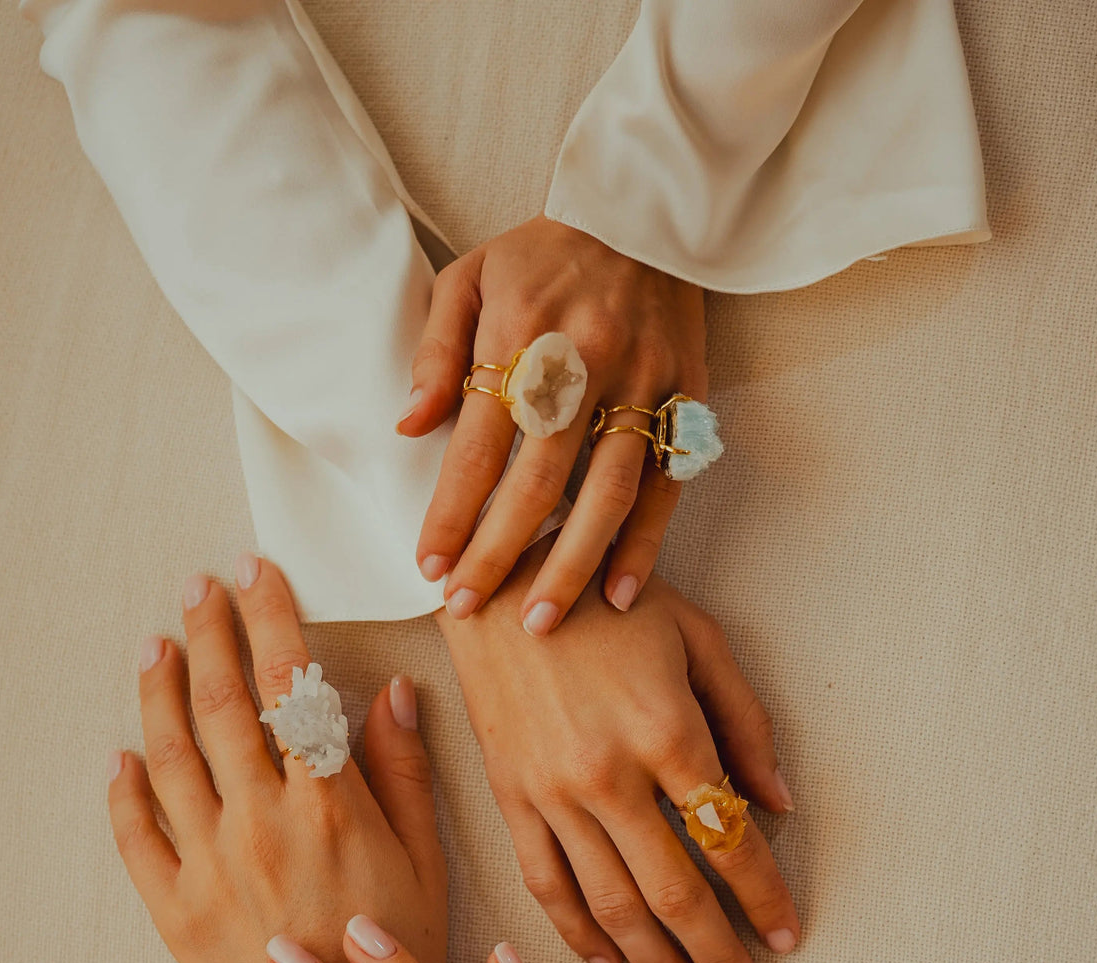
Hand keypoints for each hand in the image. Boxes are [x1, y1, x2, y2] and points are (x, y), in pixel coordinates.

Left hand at [107, 555, 445, 962]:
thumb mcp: (427, 864)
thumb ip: (404, 773)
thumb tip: (393, 692)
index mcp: (329, 807)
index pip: (290, 684)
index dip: (271, 619)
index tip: (258, 574)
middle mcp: (260, 824)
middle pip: (220, 704)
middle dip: (207, 634)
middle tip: (199, 589)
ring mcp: (208, 866)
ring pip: (169, 755)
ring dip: (159, 691)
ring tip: (157, 645)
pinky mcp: (174, 909)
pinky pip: (135, 834)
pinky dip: (123, 789)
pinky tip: (121, 755)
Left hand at [400, 216, 705, 631]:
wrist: (646, 206)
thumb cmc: (543, 252)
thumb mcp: (470, 277)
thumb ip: (437, 352)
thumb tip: (409, 427)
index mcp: (522, 334)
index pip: (479, 444)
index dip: (453, 512)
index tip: (430, 568)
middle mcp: (585, 364)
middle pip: (539, 480)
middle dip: (501, 553)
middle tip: (470, 610)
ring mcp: (643, 382)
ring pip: (608, 491)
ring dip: (573, 563)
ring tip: (542, 622)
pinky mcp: (687, 395)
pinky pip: (667, 483)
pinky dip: (646, 542)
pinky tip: (622, 594)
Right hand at [438, 542, 798, 962]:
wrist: (500, 585)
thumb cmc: (611, 602)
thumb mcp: (700, 640)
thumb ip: (746, 724)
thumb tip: (779, 804)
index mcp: (666, 731)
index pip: (728, 841)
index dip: (765, 898)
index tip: (788, 936)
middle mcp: (608, 775)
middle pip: (673, 893)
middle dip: (719, 953)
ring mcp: (552, 794)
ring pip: (610, 904)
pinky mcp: (511, 799)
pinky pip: (546, 885)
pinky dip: (579, 935)